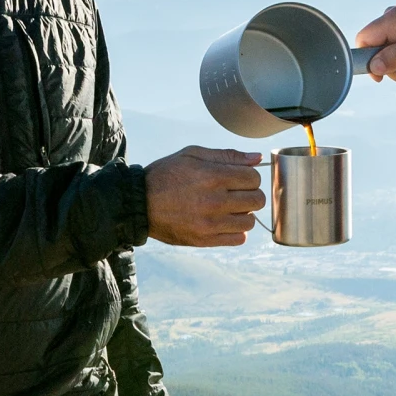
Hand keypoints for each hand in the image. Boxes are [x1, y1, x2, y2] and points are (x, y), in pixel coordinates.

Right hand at [144, 146, 264, 245]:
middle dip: (250, 194)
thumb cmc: (166, 175)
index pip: (254, 178)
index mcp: (213, 176)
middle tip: (236, 193)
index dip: (250, 176)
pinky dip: (236, 231)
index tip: (239, 178)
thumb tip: (257, 158)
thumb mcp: (192, 155)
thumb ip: (227, 155)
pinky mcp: (205, 240)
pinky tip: (224, 222)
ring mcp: (210, 223)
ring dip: (244, 214)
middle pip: (257, 200)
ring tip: (229, 208)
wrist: (138, 203)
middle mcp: (214, 201)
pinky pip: (238, 239)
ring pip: (250, 221)